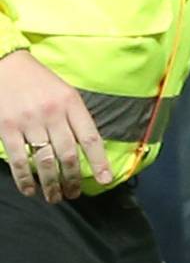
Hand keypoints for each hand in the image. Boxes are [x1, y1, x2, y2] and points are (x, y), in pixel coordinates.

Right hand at [0, 46, 112, 201]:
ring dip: (52, 184)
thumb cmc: (39, 81)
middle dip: (73, 179)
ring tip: (55, 197)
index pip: (90, 137)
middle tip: (74, 194)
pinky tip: (30, 190)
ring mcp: (29, 121)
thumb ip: (75, 117)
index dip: (100, 161)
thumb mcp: (64, 92)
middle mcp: (53, 113)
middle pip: (68, 154)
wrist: (5, 65)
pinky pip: (19, 160)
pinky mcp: (7, 128)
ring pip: (45, 161)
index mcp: (71, 103)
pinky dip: (25, 179)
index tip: (106, 180)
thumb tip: (88, 148)